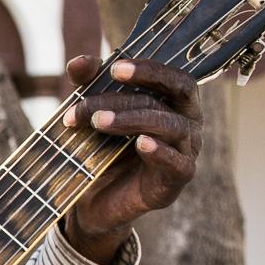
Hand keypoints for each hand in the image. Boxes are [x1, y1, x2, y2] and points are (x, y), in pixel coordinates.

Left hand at [60, 55, 201, 261]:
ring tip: (98, 122)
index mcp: (173, 101)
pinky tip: (140, 143)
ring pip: (171, 126)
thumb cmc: (102, 150)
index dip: (148, 69)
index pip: (173, 76)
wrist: (94, 201)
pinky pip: (178, 163)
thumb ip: (89, 86)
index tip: (114, 68)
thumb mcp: (93, 115)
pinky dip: (160, 152)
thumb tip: (78, 62)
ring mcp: (186, 151)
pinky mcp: (176, 180)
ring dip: (132, 120)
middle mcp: (186, 122)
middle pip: (173, 95)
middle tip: (91, 104)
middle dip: (130, 95)